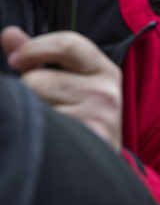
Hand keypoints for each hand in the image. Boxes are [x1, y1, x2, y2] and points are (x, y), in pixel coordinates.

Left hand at [1, 26, 122, 151]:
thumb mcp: (72, 82)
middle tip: (43, 105)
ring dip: (33, 113)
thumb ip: (40, 57)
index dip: (34, 48)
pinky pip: (41, 126)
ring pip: (35, 104)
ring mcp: (97, 117)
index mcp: (105, 71)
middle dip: (29, 92)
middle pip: (39, 79)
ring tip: (52, 123)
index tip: (16, 59)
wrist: (101, 170)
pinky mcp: (85, 139)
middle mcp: (106, 92)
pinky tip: (52, 138)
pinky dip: (38, 132)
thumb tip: (9, 34)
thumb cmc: (83, 119)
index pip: (68, 43)